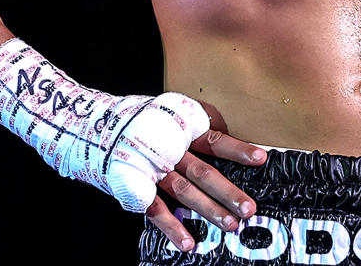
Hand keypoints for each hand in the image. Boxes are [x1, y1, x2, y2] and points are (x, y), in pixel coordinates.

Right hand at [145, 102, 267, 252]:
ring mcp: (153, 169)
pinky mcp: (137, 186)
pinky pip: (155, 209)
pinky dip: (171, 227)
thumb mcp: (172, 116)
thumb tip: (229, 139)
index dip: (237, 149)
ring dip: (207, 210)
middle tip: (249, 209)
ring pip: (184, 191)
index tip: (261, 159)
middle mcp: (170, 150)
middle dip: (227, 191)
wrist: (99, 129)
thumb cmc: (144, 124)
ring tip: (229, 225)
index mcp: (182, 131)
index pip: (215, 141)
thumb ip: (198, 125)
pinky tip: (187, 243)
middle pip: (203, 172)